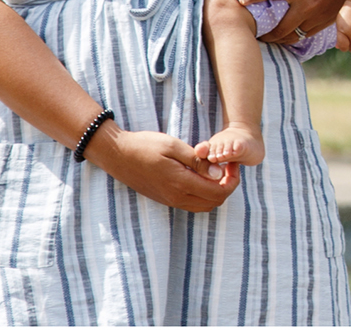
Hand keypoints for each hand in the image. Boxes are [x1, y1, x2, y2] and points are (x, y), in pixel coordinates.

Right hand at [84, 122, 238, 211]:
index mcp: (180, 184)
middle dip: (227, 186)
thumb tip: (220, 172)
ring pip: (203, 205)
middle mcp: (176, 197)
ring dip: (215, 191)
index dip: (232, 180)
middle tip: (228, 166)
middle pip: (214, 202)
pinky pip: (192, 203)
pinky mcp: (165, 199)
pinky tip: (201, 176)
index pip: (218, 192)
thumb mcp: (173, 146)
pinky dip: (203, 194)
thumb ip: (197, 161)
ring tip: (216, 171)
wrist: (117, 154)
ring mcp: (170, 201)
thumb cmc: (145, 145)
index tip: (233, 163)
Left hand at [239, 0, 350, 43]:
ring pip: (291, 36)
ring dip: (276, 38)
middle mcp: (307, 4)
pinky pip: (303, 36)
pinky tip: (283, 34)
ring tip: (265, 36)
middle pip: (279, 27)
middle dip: (264, 33)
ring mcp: (316, 17)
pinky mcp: (323, 24)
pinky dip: (291, 37)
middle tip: (252, 31)